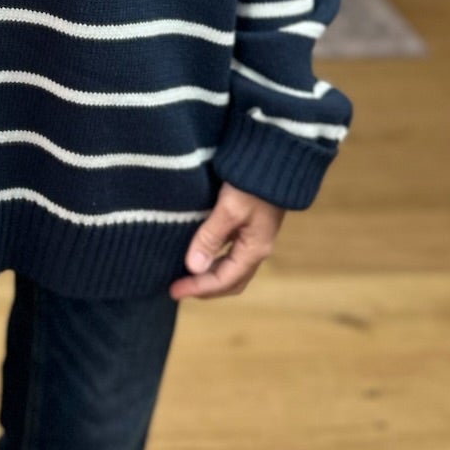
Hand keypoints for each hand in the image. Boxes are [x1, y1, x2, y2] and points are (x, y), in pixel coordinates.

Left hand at [169, 182, 285, 300]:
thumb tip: (193, 267)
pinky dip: (214, 261)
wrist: (276, 159)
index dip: (197, 288)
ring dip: (209, 276)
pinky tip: (200, 255)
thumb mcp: (229, 209)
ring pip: (231, 269)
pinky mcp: (250, 227)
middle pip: (230, 282)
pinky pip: (231, 254)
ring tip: (185, 276)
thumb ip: (210, 237)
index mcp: (254, 249)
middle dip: (204, 289)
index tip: (173, 290)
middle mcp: (257, 248)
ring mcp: (255, 238)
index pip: (223, 280)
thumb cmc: (253, 182)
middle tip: (177, 289)